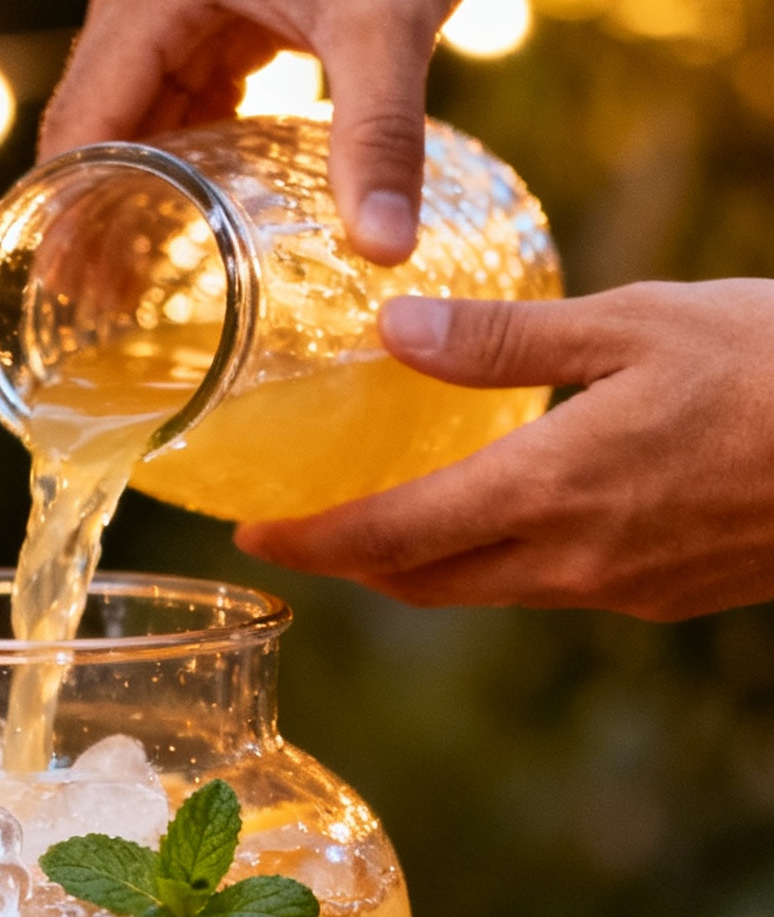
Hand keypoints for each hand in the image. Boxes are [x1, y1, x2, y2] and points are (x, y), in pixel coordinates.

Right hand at [38, 0, 511, 263]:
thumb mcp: (391, 24)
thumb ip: (379, 141)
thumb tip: (385, 255)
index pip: (84, 126)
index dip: (69, 218)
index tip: (66, 303)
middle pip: (92, 127)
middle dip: (91, 221)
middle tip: (97, 325)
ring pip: (131, 117)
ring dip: (130, 198)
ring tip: (133, 297)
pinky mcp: (208, 2)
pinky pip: (172, 98)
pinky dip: (176, 162)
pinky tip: (190, 229)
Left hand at [235, 281, 773, 621]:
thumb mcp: (633, 323)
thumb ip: (504, 338)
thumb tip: (390, 329)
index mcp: (551, 492)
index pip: (391, 538)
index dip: (311, 543)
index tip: (250, 534)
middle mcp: (574, 562)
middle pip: (426, 585)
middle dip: (353, 564)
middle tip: (298, 530)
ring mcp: (623, 589)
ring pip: (488, 592)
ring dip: (423, 567)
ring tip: (383, 517)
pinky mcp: (665, 593)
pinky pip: (551, 587)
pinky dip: (498, 560)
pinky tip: (502, 510)